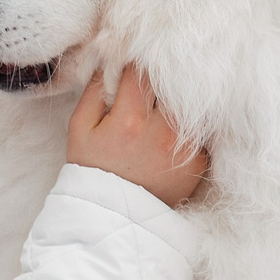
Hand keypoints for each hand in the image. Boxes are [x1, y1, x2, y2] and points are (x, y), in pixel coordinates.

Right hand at [65, 67, 207, 207]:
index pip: (141, 72)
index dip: (134, 67)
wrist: (115, 216)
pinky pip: (197, 131)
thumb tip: (108, 62)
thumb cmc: (93, 170)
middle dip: (158, 82)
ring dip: (175, 103)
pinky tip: (169, 136)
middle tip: (148, 90)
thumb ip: (93, 92)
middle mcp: (162, 131)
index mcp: (130, 120)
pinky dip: (185, 128)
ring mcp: (184, 147)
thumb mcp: (79, 129)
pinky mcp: (199, 162)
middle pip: (170, 85)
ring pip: (187, 105)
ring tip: (160, 112)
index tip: (130, 73)